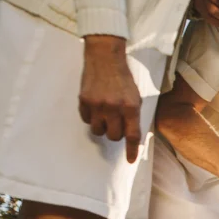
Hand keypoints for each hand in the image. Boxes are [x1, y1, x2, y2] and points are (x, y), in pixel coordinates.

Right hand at [79, 35, 143, 161]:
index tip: (131, 160)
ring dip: (102, 127)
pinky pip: (86, 120)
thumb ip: (133, 115)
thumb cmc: (123, 78)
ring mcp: (97, 105)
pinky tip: (95, 106)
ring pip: (98, 131)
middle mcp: (114, 108)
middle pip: (114, 136)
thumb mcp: (135, 96)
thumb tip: (131, 135)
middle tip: (116, 123)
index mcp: (130, 107)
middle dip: (116, 133)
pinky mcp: (84, 101)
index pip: (132, 135)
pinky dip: (91, 118)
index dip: (131, 150)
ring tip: (105, 115)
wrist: (105, 58)